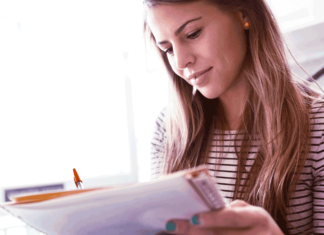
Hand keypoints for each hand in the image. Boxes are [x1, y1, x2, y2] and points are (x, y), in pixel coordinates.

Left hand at [161, 200, 283, 234]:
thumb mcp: (251, 214)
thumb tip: (204, 209)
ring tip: (175, 234)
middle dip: (194, 232)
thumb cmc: (258, 226)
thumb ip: (232, 211)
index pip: (232, 218)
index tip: (192, 218)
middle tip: (173, 226)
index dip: (213, 218)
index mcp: (258, 218)